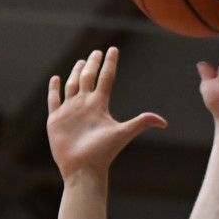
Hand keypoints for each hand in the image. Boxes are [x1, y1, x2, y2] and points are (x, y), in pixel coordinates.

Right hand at [47, 47, 165, 177]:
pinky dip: (54, 90)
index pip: (106, 78)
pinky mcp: (56, 120)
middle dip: (92, 64)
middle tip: (96, 52)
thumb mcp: (123, 133)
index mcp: (99, 105)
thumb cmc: (103, 153)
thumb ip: (141, 123)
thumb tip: (164, 122)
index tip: (114, 50)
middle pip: (88, 78)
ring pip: (72, 85)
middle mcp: (84, 105)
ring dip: (76, 73)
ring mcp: (70, 111)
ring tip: (80, 62)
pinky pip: (54, 100)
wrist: (83, 169)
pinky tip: (56, 79)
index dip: (110, 63)